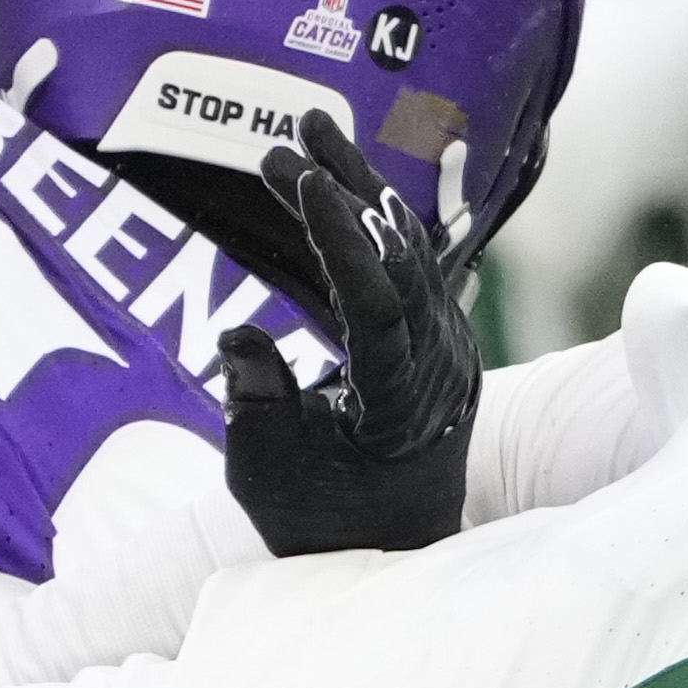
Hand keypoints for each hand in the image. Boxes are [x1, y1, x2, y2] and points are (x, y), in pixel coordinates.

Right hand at [216, 111, 478, 556]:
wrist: (392, 552)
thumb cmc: (320, 522)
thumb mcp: (267, 473)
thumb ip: (257, 402)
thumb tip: (236, 331)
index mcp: (402, 408)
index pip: (378, 303)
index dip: (341, 236)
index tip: (301, 177)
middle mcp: (441, 371)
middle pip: (401, 260)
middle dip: (344, 193)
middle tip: (287, 140)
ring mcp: (451, 353)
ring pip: (413, 253)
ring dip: (362, 192)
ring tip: (311, 135)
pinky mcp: (443, 343)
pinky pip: (416, 267)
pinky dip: (378, 223)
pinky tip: (345, 183)